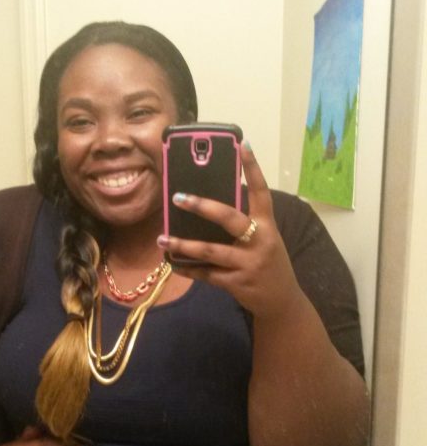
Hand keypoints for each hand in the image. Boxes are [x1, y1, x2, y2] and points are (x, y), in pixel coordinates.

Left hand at [157, 143, 301, 319]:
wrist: (282, 301)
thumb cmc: (268, 262)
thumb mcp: (265, 239)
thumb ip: (244, 224)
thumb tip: (207, 206)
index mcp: (267, 225)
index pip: (261, 191)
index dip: (253, 168)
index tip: (243, 144)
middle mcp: (260, 241)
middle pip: (230, 219)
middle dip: (203, 208)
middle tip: (178, 198)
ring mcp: (248, 264)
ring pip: (211, 251)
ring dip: (183, 246)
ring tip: (162, 240)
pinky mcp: (236, 283)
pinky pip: (206, 275)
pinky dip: (188, 269)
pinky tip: (172, 263)